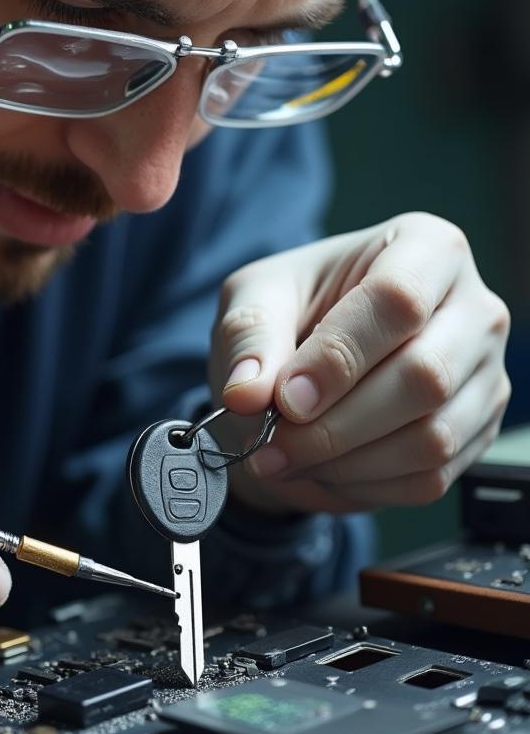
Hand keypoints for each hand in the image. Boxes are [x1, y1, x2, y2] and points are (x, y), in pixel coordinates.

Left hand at [208, 212, 510, 514]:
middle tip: (271, 442)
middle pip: (425, 376)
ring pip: (432, 437)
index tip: (285, 398)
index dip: (339, 358)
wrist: (308, 362)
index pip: (398, 301)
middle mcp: (474, 308)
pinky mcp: (478, 431)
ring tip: (282, 458)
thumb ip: (250, 336)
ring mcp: (484, 374)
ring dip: (344, 462)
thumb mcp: (254, 299)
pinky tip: (317, 469)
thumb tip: (249, 394)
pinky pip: (430, 477)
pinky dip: (362, 484)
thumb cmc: (291, 311)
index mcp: (425, 248)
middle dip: (335, 424)